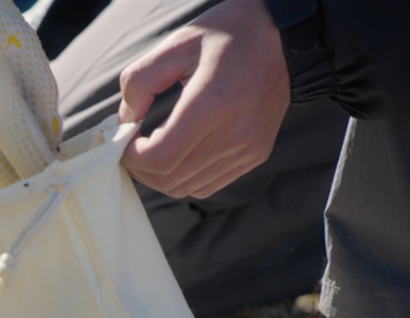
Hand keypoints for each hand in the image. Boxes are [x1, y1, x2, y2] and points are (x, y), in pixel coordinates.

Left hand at [118, 0, 289, 198]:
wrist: (285, 40)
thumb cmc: (228, 36)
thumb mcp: (176, 45)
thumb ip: (140, 82)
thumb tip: (124, 122)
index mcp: (212, 104)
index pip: (160, 157)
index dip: (131, 157)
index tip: (123, 140)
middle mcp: (234, 134)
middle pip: (169, 179)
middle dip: (140, 168)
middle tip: (131, 146)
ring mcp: (247, 149)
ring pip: (186, 187)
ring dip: (160, 175)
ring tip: (152, 148)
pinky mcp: (254, 156)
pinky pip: (207, 185)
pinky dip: (184, 177)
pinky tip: (179, 152)